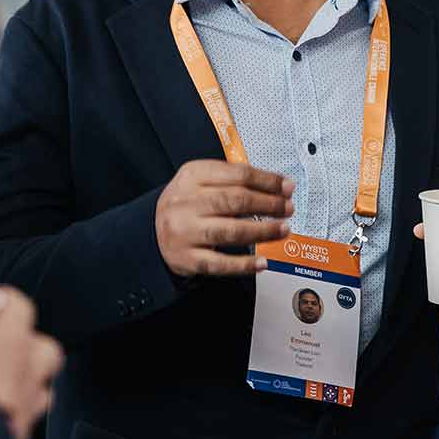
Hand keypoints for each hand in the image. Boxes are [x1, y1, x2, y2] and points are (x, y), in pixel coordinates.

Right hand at [0, 289, 63, 438]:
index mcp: (13, 343)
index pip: (23, 308)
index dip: (11, 301)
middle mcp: (30, 373)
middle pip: (47, 351)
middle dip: (32, 347)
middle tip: (9, 347)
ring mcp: (30, 408)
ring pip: (43, 390)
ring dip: (29, 386)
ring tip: (5, 386)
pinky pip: (28, 424)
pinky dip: (15, 420)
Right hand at [156, 160, 294, 277]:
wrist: (151, 231)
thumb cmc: (186, 204)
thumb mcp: (200, 181)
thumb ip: (232, 180)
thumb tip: (277, 187)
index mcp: (192, 176)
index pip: (237, 174)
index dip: (267, 181)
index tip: (287, 187)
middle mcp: (186, 202)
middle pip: (235, 201)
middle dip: (268, 204)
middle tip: (288, 208)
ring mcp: (185, 232)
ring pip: (231, 231)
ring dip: (263, 231)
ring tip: (283, 229)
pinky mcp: (187, 258)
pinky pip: (220, 264)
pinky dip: (244, 264)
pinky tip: (263, 262)